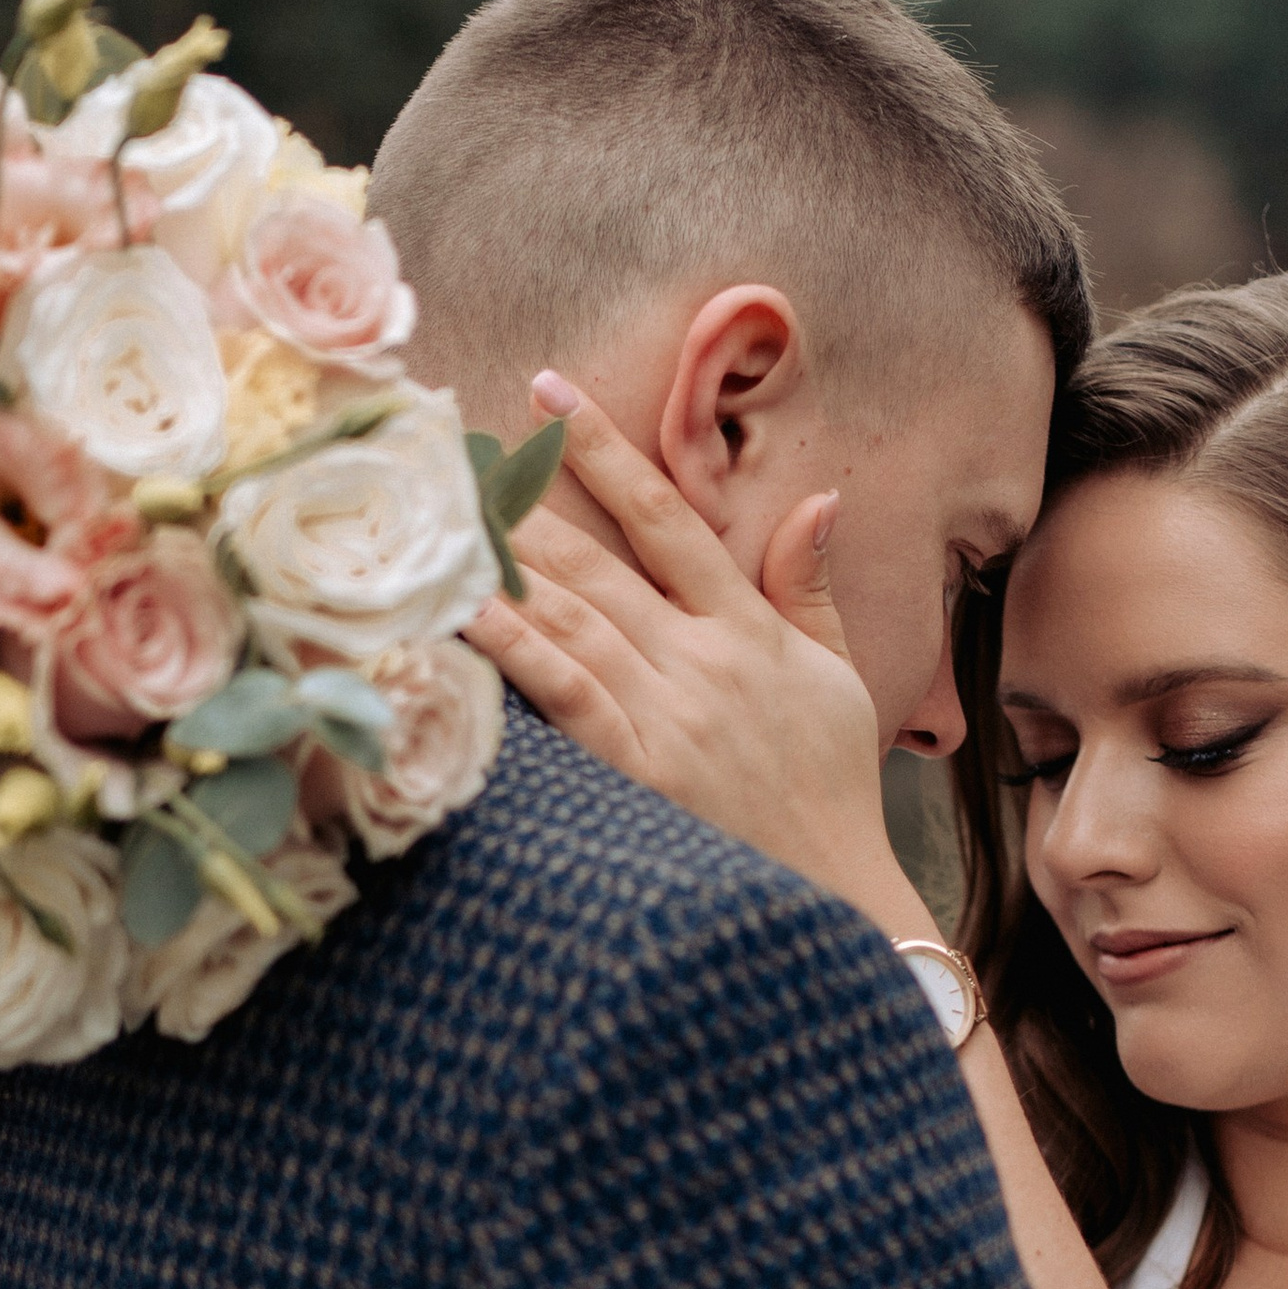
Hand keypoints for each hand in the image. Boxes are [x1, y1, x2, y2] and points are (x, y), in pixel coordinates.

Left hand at [465, 374, 918, 931]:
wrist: (838, 892)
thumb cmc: (834, 789)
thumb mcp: (842, 678)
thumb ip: (812, 588)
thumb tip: (818, 499)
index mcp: (750, 630)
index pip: (670, 520)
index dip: (607, 452)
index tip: (550, 396)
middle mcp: (705, 659)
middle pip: (601, 563)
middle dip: (527, 502)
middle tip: (456, 449)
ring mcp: (670, 714)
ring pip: (574, 618)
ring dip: (506, 564)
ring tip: (444, 515)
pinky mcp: (641, 769)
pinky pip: (565, 693)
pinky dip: (515, 649)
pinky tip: (466, 612)